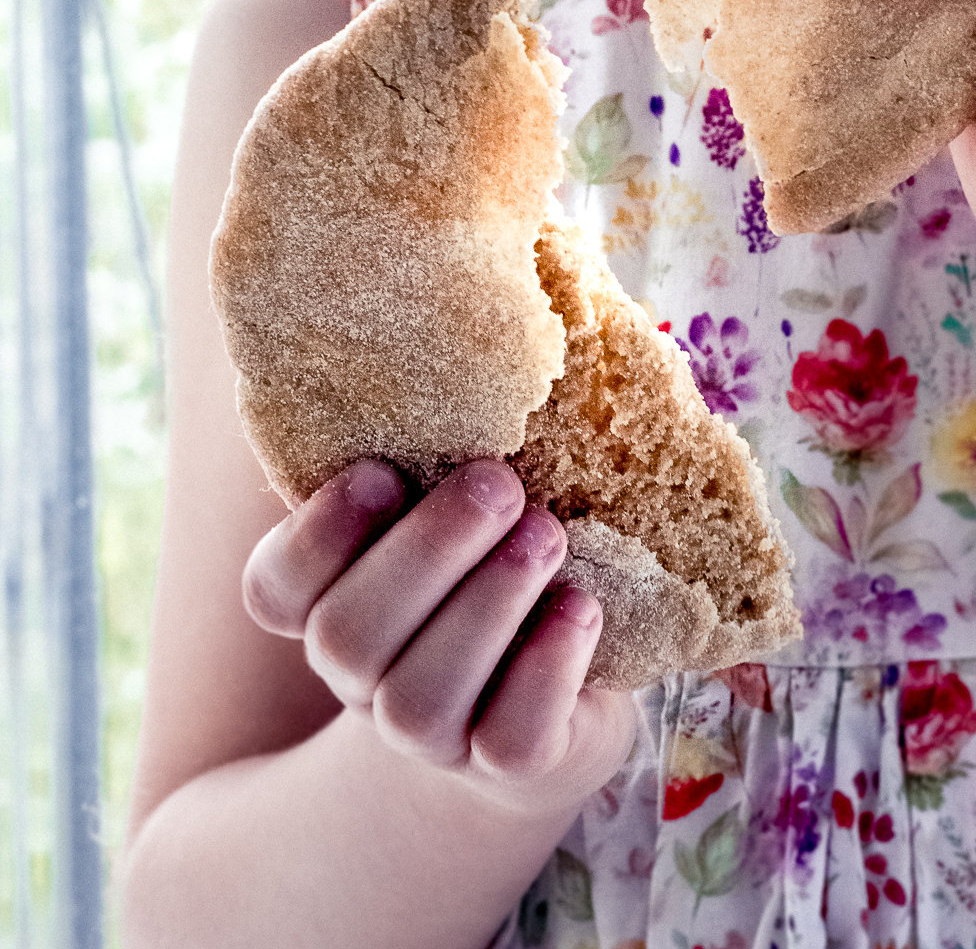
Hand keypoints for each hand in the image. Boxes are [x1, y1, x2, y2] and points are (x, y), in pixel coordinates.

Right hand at [242, 459, 635, 813]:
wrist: (553, 707)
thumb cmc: (493, 570)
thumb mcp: (455, 512)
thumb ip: (442, 453)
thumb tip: (492, 328)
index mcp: (334, 603)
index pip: (274, 588)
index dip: (316, 534)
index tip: (383, 470)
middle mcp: (365, 678)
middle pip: (347, 635)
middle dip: (425, 550)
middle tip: (499, 483)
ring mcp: (433, 736)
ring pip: (419, 696)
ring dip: (488, 601)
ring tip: (547, 534)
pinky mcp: (511, 768)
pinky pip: (509, 740)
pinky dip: (546, 668)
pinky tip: (580, 608)